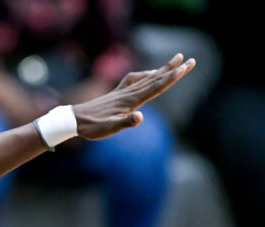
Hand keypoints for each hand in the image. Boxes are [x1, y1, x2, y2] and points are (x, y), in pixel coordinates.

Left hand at [72, 53, 194, 139]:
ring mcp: (122, 92)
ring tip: (176, 61)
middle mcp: (128, 93)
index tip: (185, 68)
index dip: (171, 78)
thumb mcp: (110, 129)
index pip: (156, 87)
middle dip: (173, 70)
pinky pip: (136, 80)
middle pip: (155, 79)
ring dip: (162, 70)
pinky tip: (149, 74)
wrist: (74, 120)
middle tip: (189, 60)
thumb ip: (126, 122)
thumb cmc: (93, 127)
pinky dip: (146, 75)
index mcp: (130, 101)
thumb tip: (140, 117)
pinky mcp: (117, 94)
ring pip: (147, 78)